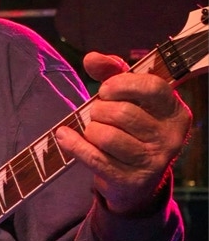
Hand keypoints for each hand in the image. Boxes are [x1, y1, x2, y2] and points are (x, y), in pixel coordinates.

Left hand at [56, 51, 191, 214]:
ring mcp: (152, 162)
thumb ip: (113, 74)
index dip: (123, 84)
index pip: (152, 87)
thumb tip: (91, 58)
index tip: (105, 89)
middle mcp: (170, 138)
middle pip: (123, 113)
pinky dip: (74, 144)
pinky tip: (65, 136)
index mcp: (175, 113)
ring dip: (91, 130)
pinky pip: (94, 157)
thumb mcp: (129, 99)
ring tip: (93, 131)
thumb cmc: (131, 131)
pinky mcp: (131, 181)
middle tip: (97, 114)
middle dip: (100, 110)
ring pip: (107, 136)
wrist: (135, 182)